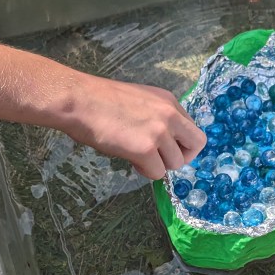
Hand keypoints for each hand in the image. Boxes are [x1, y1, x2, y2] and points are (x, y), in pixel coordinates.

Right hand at [68, 75, 205, 179]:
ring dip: (158, 165)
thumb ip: (158, 117)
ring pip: (175, 163)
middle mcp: (170, 115)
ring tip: (138, 157)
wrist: (79, 101)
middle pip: (196, 146)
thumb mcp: (140, 100)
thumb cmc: (100, 101)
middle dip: (181, 157)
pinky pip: (157, 173)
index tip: (167, 148)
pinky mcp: (146, 149)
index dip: (182, 144)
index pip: (193, 129)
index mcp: (169, 102)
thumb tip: (164, 142)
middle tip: (160, 159)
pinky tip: (130, 160)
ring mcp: (159, 132)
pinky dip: (145, 171)